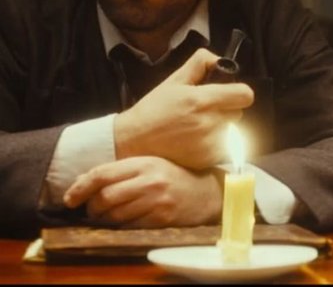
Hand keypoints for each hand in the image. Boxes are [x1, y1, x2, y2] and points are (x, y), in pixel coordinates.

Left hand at [62, 156, 223, 227]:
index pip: (103, 174)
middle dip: (92, 207)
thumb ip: (120, 171)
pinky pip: (129, 226)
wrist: (206, 192)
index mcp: (145, 163)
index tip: (70, 198)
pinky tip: (124, 221)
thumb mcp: (150, 165)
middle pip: (105, 196)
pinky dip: (120, 226)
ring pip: (115, 214)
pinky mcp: (161, 218)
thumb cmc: (173, 177)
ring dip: (104, 219)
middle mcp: (150, 180)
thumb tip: (82, 183)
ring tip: (107, 216)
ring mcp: (157, 201)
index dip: (81, 187)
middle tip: (92, 210)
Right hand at [114, 48, 253, 168]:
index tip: (228, 94)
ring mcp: (209, 143)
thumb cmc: (154, 110)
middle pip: (239, 113)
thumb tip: (219, 60)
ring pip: (232, 131)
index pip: (245, 94)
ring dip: (221, 128)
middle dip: (227, 110)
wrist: (133, 141)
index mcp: (202, 100)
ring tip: (197, 127)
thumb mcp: (174, 81)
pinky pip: (223, 148)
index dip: (238, 92)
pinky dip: (214, 144)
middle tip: (205, 111)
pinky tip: (195, 141)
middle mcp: (209, 122)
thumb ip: (199, 64)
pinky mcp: (207, 160)